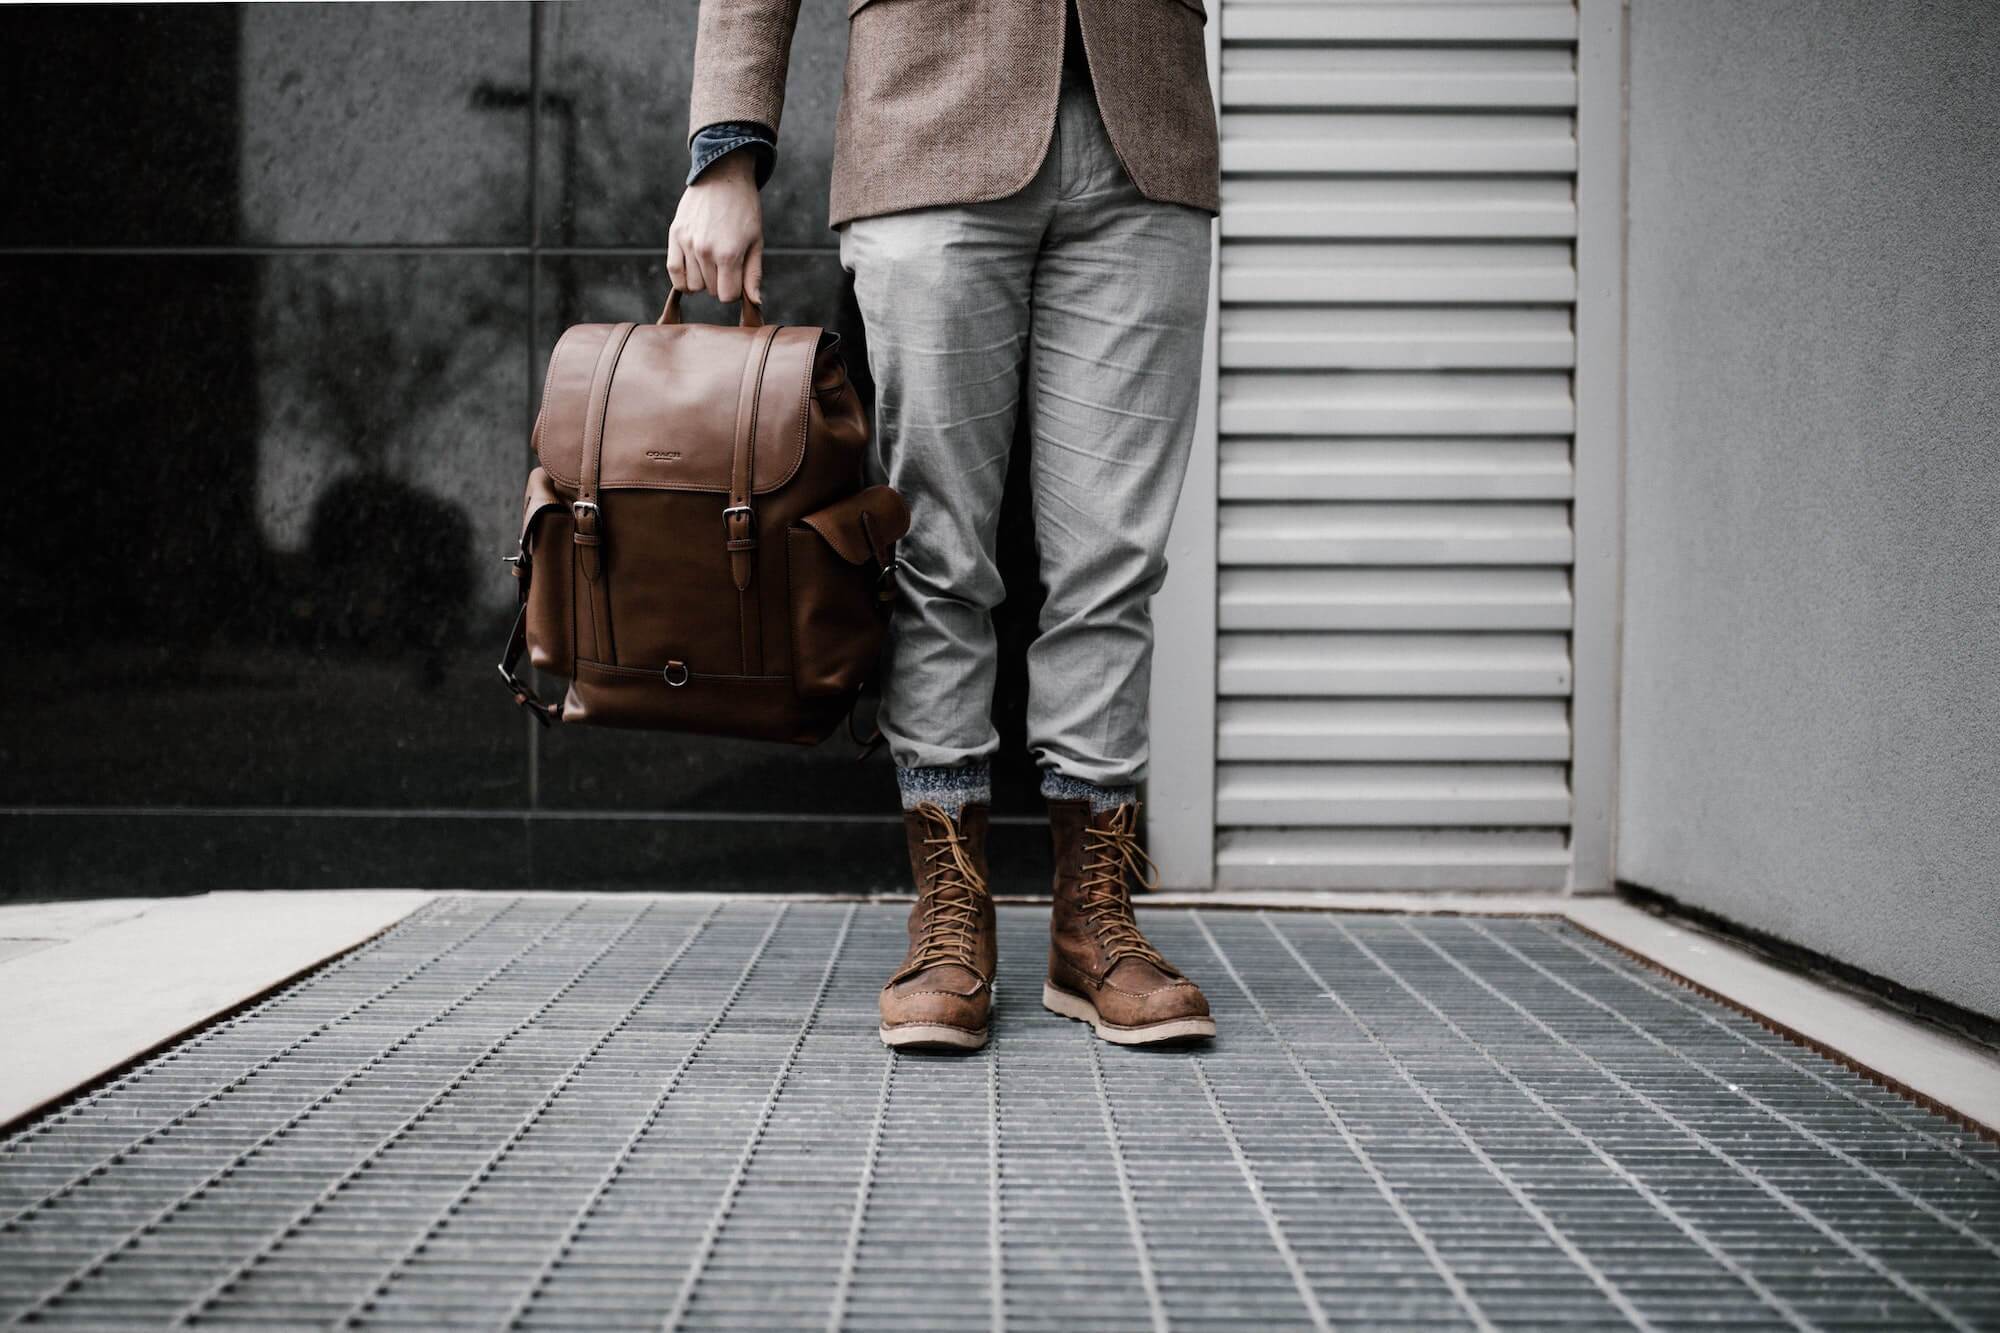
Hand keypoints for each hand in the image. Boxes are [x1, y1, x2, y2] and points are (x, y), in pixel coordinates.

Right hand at [667, 152, 763, 304]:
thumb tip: (754, 302)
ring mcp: (687, 243)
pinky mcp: (675, 235)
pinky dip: (682, 278)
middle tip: (726, 263)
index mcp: (729, 254)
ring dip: (702, 280)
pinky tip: (693, 271)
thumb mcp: (756, 241)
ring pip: (692, 285)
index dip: (734, 291)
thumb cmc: (744, 209)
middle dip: (720, 282)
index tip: (738, 278)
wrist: (723, 176)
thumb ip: (753, 274)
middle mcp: (705, 251)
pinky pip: (674, 271)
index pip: (727, 295)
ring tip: (711, 261)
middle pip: (710, 290)